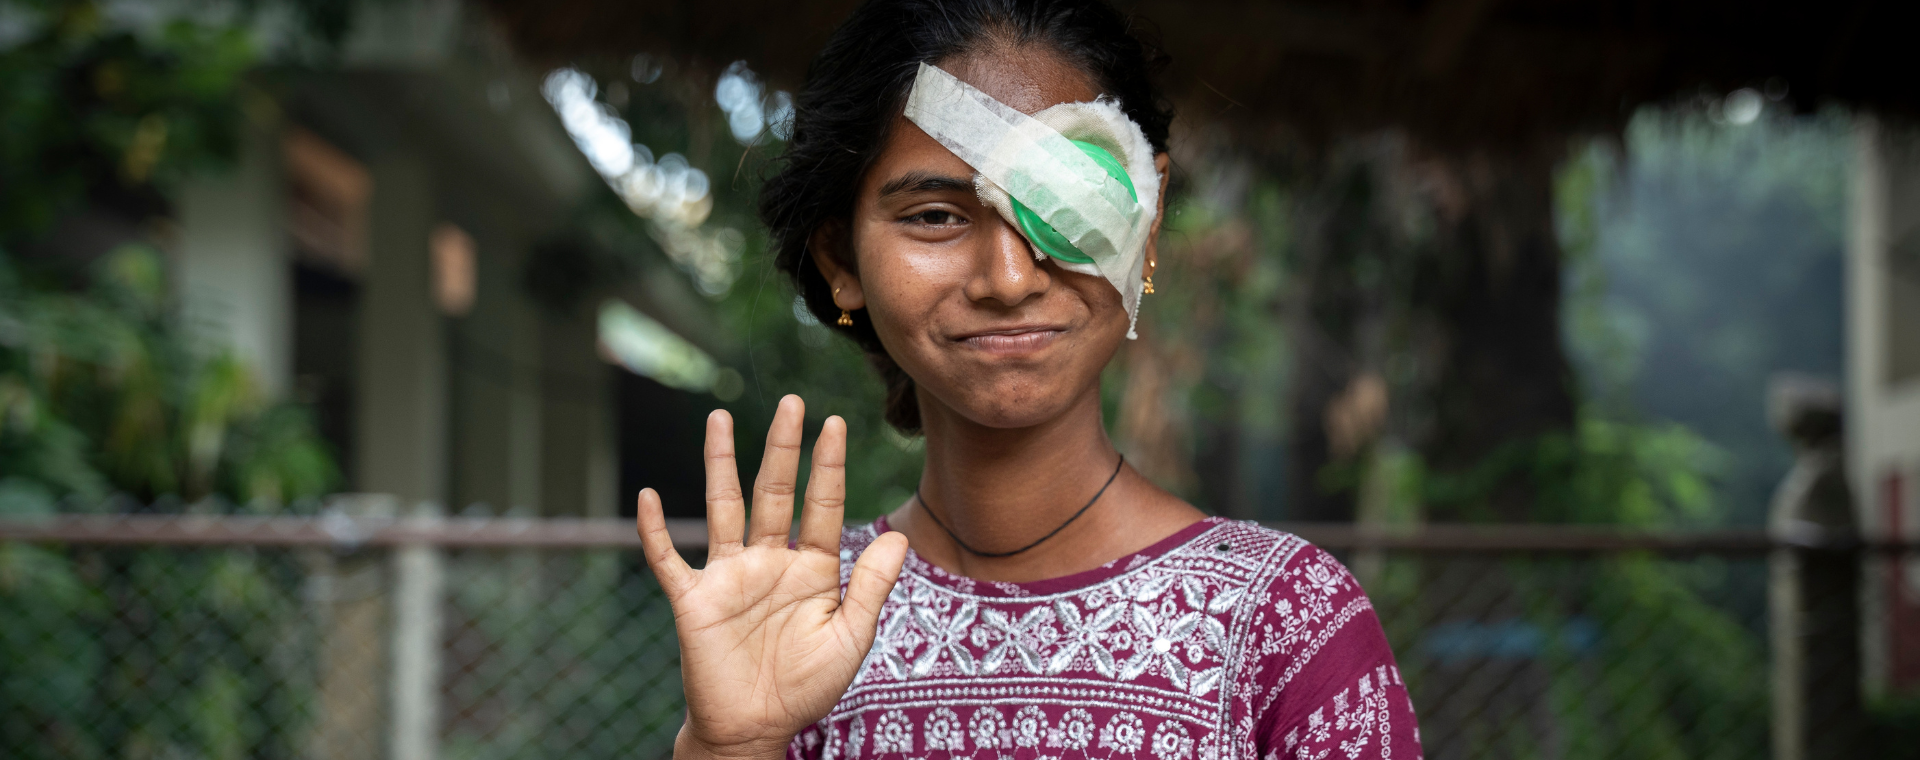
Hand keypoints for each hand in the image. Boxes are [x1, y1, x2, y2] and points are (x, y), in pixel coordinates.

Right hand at [636, 395, 908, 759]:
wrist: (756, 729)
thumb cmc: (806, 686)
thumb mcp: (850, 637)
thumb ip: (871, 586)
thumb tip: (898, 535)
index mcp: (811, 568)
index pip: (820, 505)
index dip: (828, 465)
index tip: (835, 423)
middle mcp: (768, 560)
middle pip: (773, 492)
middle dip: (782, 448)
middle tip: (790, 402)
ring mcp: (728, 576)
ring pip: (722, 508)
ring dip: (720, 464)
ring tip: (719, 419)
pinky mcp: (694, 600)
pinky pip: (669, 560)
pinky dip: (655, 530)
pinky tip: (648, 497)